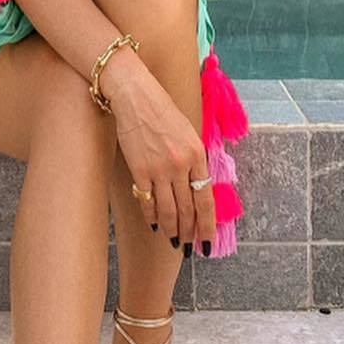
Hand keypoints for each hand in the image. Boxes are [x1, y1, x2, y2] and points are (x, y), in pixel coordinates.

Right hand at [101, 53, 216, 252]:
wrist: (135, 96)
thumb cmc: (163, 111)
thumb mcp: (189, 132)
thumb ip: (195, 160)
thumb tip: (198, 188)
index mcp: (197, 155)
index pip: (206, 200)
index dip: (207, 226)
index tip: (208, 242)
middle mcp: (180, 165)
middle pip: (187, 209)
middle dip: (190, 232)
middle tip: (190, 247)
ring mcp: (159, 169)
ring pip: (167, 210)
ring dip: (172, 229)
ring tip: (175, 241)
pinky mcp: (139, 169)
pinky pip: (147, 201)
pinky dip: (151, 216)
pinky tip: (154, 225)